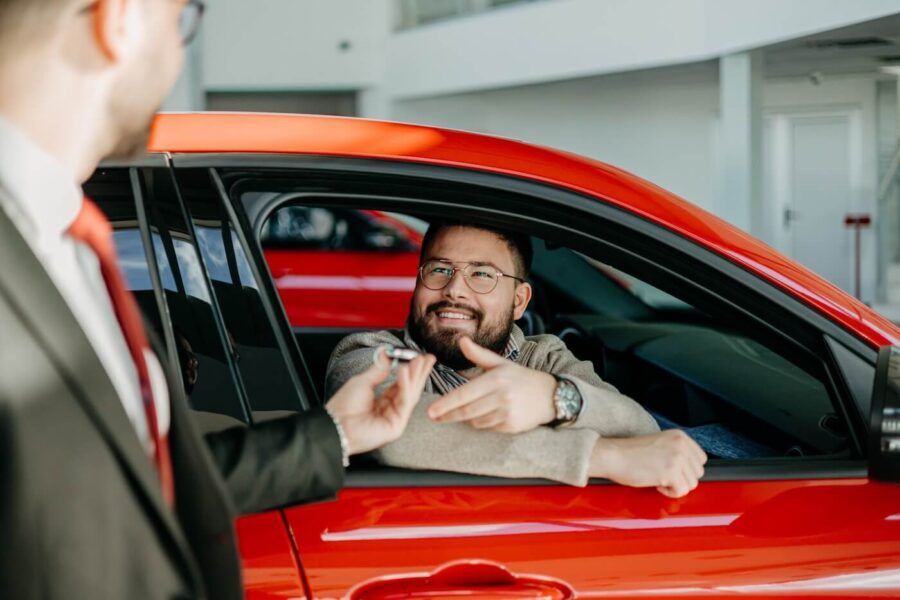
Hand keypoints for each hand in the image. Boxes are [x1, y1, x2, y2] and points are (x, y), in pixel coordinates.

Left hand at [326, 352, 435, 454]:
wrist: (336, 424)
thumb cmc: (344, 407)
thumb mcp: (362, 381)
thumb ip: (378, 369)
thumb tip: (387, 353)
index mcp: (382, 401)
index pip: (401, 384)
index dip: (411, 371)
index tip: (418, 357)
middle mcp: (390, 410)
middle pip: (409, 389)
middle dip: (419, 373)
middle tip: (427, 358)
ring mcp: (394, 418)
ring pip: (409, 395)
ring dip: (415, 376)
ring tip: (419, 361)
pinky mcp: (396, 426)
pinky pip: (404, 403)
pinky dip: (405, 386)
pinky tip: (405, 372)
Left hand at [427, 336, 556, 432]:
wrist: (548, 395)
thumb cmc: (519, 378)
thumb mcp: (500, 363)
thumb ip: (478, 355)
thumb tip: (461, 340)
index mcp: (496, 378)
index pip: (465, 394)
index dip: (446, 404)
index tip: (431, 411)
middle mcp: (502, 396)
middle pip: (467, 411)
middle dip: (448, 415)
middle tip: (434, 417)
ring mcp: (508, 412)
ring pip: (476, 421)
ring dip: (468, 418)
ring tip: (467, 411)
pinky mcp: (512, 426)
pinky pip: (488, 428)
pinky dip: (482, 423)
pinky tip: (485, 415)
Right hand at [589, 430, 706, 497]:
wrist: (612, 455)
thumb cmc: (629, 452)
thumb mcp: (659, 443)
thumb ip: (677, 451)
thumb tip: (689, 470)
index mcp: (679, 436)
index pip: (700, 459)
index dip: (687, 469)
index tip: (673, 471)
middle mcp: (681, 445)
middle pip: (698, 473)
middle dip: (682, 479)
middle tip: (664, 476)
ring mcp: (677, 458)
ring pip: (692, 484)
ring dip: (676, 486)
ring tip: (659, 480)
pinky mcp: (670, 472)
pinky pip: (681, 491)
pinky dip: (670, 493)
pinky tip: (657, 485)